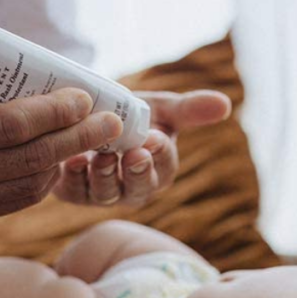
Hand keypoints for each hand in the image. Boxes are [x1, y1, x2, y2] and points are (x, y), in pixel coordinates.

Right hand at [0, 81, 120, 222]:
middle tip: (110, 121)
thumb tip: (50, 88)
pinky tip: (60, 159)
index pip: (12, 127)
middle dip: (78, 138)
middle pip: (31, 158)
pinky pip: (20, 197)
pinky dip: (45, 177)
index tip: (84, 97)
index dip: (55, 112)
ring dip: (68, 159)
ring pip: (32, 182)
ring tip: (92, 137)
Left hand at [52, 90, 230, 206]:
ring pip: (106, 193)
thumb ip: (190, 109)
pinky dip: (73, 178)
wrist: (85, 115)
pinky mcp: (72, 191)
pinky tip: (73, 160)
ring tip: (101, 155)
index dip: (161, 155)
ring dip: (104, 175)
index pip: (165, 167)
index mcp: (159, 170)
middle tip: (134, 154)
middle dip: (137, 172)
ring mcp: (101, 193)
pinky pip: (73, 191)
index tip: (155, 139)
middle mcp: (132, 188)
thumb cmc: (128, 114)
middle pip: (138, 189)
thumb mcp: (160, 109)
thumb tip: (225, 104)